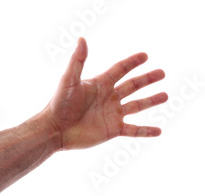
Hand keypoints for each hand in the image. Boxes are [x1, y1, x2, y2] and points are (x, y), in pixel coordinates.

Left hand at [44, 38, 167, 149]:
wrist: (55, 130)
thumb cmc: (59, 105)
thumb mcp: (69, 81)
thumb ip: (77, 61)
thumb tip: (82, 39)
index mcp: (100, 84)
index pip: (120, 70)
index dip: (132, 62)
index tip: (145, 55)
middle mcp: (108, 98)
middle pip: (132, 86)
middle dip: (147, 79)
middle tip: (162, 73)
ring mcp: (111, 114)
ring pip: (136, 106)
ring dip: (151, 101)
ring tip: (165, 95)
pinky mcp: (112, 130)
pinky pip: (133, 130)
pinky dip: (146, 131)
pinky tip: (159, 131)